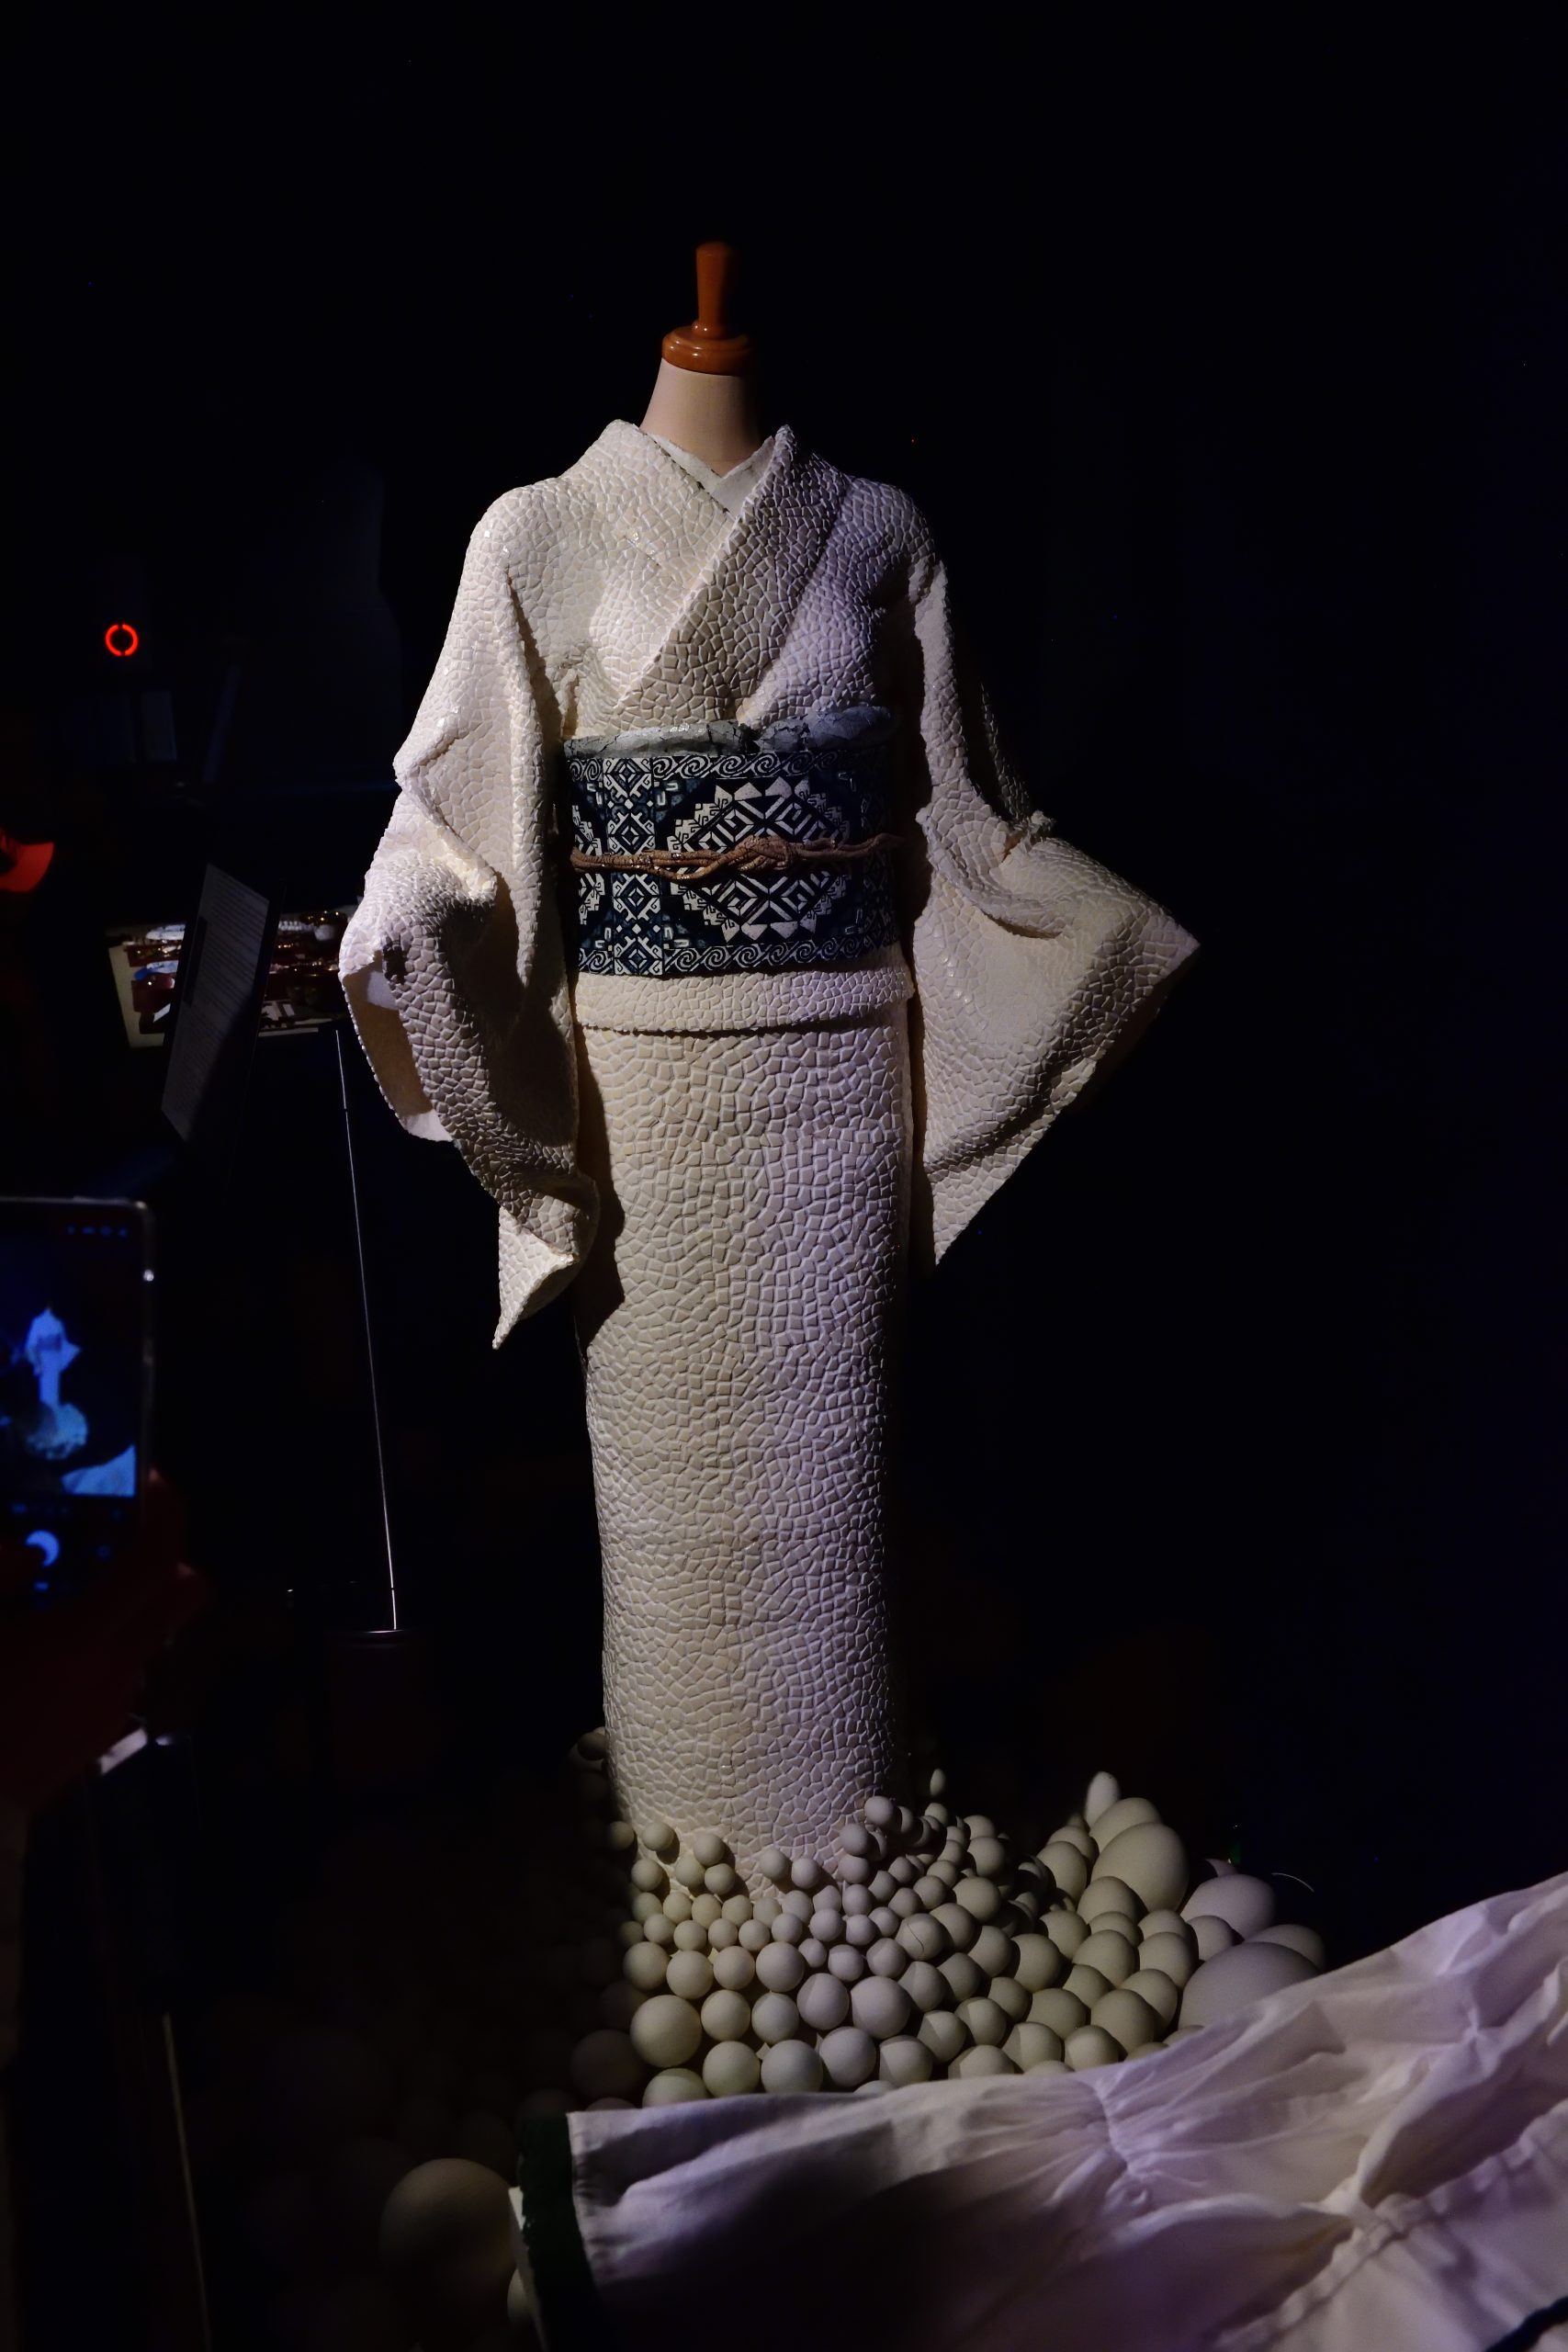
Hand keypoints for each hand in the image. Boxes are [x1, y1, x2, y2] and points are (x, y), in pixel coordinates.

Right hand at [0, 1470, 206, 1815]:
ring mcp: (114, 1704)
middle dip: (163, 1553)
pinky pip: (121, 1669)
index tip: (145, 1482)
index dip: (163, 1510)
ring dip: (127, 1601)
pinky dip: (102, 1644)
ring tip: (60, 1595)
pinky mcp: (99, 1733)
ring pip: (153, 1631)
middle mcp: (118, 1668)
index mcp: (86, 1637)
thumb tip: (28, 1551)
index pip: (158, 1559)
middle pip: (185, 1592)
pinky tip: (45, 1653)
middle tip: (113, 1536)